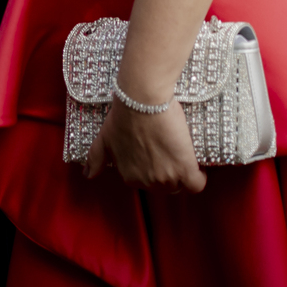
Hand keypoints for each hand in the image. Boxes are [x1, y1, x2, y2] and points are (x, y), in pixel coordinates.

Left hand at [85, 99, 206, 193]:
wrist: (142, 99)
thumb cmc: (123, 114)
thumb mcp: (104, 138)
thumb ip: (95, 158)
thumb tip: (87, 175)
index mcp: (129, 176)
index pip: (145, 182)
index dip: (152, 169)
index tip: (157, 156)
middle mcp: (147, 182)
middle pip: (163, 186)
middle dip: (167, 174)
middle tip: (170, 153)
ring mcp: (166, 177)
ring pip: (179, 185)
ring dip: (182, 175)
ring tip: (183, 156)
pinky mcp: (184, 168)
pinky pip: (196, 185)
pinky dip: (199, 179)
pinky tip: (198, 168)